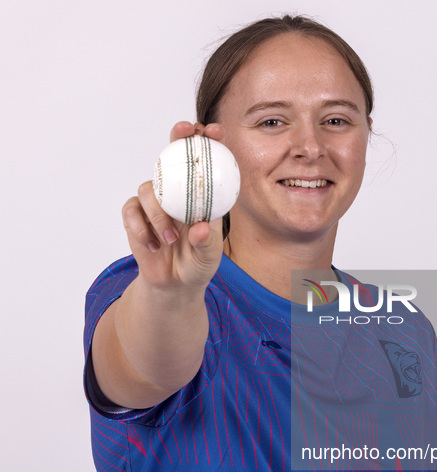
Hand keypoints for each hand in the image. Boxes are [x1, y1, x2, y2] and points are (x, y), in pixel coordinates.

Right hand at [121, 121, 225, 291]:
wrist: (175, 284)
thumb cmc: (198, 263)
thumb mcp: (209, 256)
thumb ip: (207, 242)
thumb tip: (201, 227)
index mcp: (200, 196)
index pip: (203, 162)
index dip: (207, 141)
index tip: (214, 131)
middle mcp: (176, 192)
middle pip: (172, 156)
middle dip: (177, 138)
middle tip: (182, 133)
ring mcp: (154, 202)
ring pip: (149, 188)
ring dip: (158, 213)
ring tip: (171, 239)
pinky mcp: (135, 215)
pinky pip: (132, 211)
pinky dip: (142, 228)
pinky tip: (154, 245)